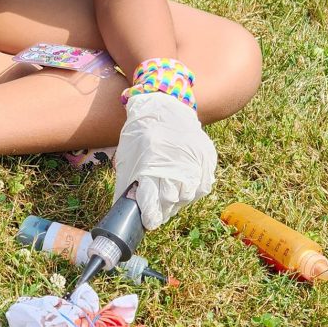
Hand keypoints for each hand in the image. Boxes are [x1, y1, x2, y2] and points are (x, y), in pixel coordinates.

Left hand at [114, 92, 216, 228]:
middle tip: (157, 212)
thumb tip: (121, 210)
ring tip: (168, 200)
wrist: (165, 105)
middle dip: (163, 211)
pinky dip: (192, 191)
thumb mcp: (127, 155)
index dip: (150, 216)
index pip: (151, 201)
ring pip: (188, 196)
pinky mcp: (206, 157)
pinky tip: (182, 187)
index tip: (148, 221)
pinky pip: (202, 186)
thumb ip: (125, 184)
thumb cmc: (142, 132)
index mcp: (150, 162)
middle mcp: (174, 162)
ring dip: (177, 202)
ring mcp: (194, 160)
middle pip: (171, 201)